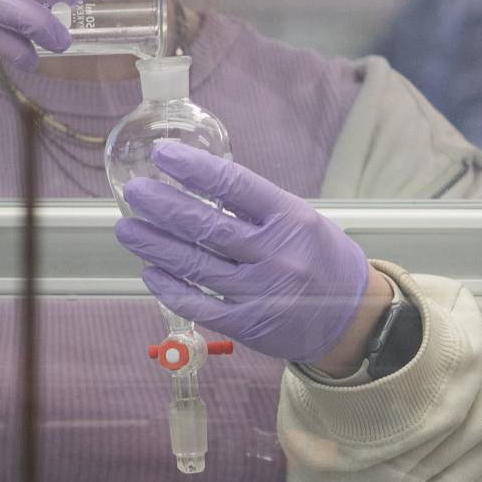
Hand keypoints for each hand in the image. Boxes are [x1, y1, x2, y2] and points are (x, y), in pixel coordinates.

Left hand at [114, 141, 383, 367]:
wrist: (353, 319)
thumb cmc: (322, 259)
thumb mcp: (302, 220)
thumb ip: (257, 208)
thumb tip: (198, 184)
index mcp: (291, 218)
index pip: (235, 185)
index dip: (194, 169)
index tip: (163, 156)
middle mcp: (276, 254)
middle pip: (206, 226)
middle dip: (163, 207)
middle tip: (134, 193)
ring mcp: (261, 292)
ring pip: (195, 265)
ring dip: (155, 246)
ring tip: (128, 229)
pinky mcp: (249, 325)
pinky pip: (199, 305)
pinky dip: (170, 288)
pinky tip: (150, 272)